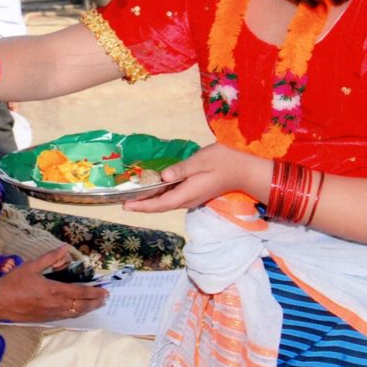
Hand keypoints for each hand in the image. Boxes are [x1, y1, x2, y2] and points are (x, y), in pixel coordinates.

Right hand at [0, 246, 107, 321]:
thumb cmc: (14, 282)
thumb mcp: (31, 266)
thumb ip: (49, 258)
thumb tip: (64, 249)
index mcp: (53, 290)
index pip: (80, 292)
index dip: (94, 292)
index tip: (104, 291)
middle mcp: (55, 304)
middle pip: (81, 305)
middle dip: (94, 302)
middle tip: (105, 299)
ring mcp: (50, 313)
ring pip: (74, 313)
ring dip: (87, 309)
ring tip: (96, 305)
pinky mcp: (45, 319)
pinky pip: (65, 317)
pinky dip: (75, 313)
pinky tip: (77, 310)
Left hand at [123, 142, 264, 212]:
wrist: (243, 170)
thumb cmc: (223, 161)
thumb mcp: (201, 161)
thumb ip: (181, 169)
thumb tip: (162, 177)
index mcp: (187, 193)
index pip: (160, 204)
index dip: (142, 206)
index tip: (126, 205)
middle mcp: (188, 200)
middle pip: (161, 206)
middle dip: (142, 205)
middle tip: (123, 201)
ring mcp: (192, 198)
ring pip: (166, 202)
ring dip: (150, 201)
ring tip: (133, 197)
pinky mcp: (194, 193)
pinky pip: (173, 197)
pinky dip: (160, 196)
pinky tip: (152, 189)